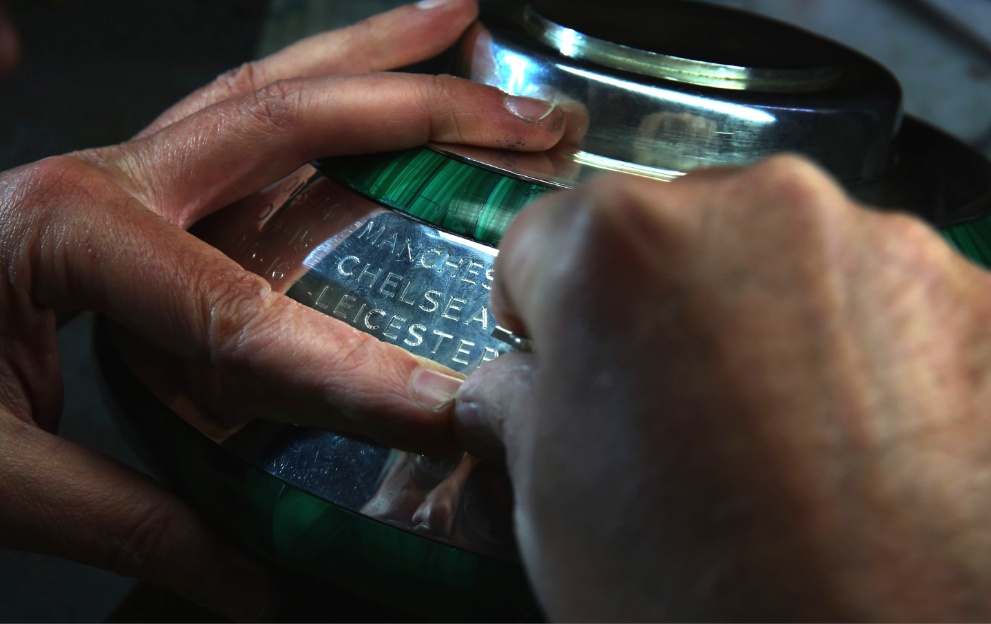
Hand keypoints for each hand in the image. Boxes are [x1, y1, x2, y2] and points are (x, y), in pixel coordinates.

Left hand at [0, 0, 563, 618]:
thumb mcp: (1, 476)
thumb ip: (137, 522)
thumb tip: (249, 584)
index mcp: (65, 233)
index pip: (240, 312)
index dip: (348, 371)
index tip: (436, 408)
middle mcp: (105, 177)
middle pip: (288, 120)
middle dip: (422, 112)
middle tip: (522, 115)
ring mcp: (120, 169)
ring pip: (268, 89)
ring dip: (374, 57)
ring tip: (464, 27)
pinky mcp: (128, 186)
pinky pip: (237, 117)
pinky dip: (313, 86)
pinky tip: (368, 72)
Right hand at [455, 156, 990, 620]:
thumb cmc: (714, 604)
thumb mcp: (554, 505)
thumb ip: (520, 407)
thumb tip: (515, 386)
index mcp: (622, 248)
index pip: (542, 238)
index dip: (541, 310)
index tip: (560, 355)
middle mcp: (759, 210)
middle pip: (669, 233)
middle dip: (655, 307)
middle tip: (670, 413)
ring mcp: (884, 248)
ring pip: (778, 258)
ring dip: (759, 321)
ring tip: (771, 439)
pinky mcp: (976, 299)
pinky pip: (875, 300)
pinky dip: (855, 349)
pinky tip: (850, 442)